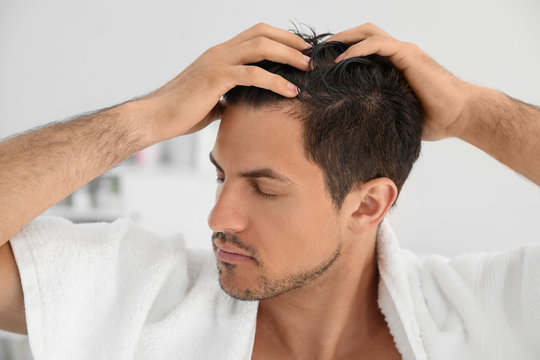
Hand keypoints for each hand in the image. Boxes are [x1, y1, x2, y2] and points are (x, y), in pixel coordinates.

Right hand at [142, 23, 310, 141]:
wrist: (156, 117)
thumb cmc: (182, 111)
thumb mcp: (213, 100)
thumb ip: (230, 96)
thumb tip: (242, 104)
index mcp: (220, 54)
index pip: (255, 35)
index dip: (280, 39)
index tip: (300, 51)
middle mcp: (220, 52)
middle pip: (262, 34)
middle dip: (291, 42)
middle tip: (312, 56)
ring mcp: (217, 62)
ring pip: (260, 48)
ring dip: (288, 56)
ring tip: (308, 68)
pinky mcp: (216, 78)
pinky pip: (252, 74)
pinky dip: (275, 81)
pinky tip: (291, 91)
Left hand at [327, 23, 473, 140]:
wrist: (458, 116)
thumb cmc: (429, 119)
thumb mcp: (393, 113)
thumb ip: (376, 111)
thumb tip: (352, 128)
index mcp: (391, 64)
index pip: (361, 47)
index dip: (339, 51)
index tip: (317, 65)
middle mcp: (396, 53)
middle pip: (361, 34)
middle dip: (335, 40)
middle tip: (313, 55)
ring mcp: (403, 52)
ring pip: (367, 32)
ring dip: (342, 40)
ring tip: (321, 54)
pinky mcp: (409, 55)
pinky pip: (378, 45)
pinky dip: (357, 49)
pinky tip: (340, 61)